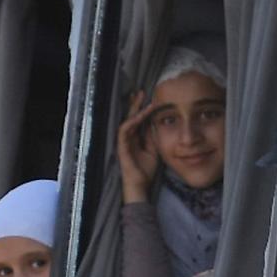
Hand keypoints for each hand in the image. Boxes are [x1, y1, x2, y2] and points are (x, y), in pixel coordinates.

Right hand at [116, 88, 159, 202]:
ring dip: (134, 109)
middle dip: (135, 104)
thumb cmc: (145, 169)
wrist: (140, 185)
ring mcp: (123, 142)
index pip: (137, 120)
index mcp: (135, 138)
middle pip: (130, 117)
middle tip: (141, 91)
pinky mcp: (121, 147)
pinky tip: (140, 115)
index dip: (142, 109)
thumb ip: (152, 136)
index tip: (150, 97)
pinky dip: (132, 122)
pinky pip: (125, 131)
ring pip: (127, 120)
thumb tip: (155, 122)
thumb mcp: (153, 149)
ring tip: (141, 98)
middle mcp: (128, 138)